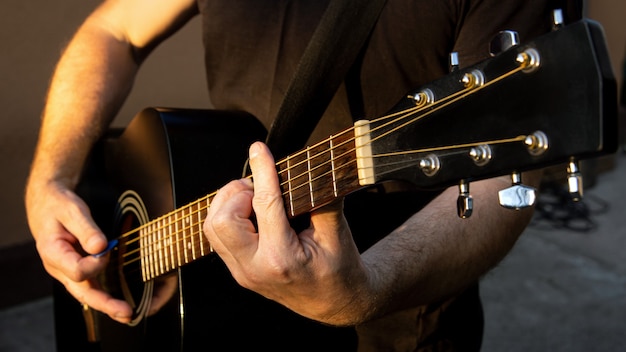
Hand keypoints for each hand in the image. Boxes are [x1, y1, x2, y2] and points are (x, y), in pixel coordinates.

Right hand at [25, 180, 132, 322]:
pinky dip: (103, 296)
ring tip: (127, 313)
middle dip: (105, 303)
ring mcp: (66, 271)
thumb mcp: (72, 210)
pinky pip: (88, 286)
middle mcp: (58, 267)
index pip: (76, 270)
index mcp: (53, 252)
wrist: (46, 203)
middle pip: (82, 291)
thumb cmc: (58, 205)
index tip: (106, 249)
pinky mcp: (75, 269)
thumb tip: (101, 247)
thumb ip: (87, 229)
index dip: (95, 264)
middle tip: (126, 311)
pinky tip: (117, 302)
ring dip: (106, 305)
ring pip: (85, 293)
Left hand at [204, 142, 373, 324]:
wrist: (335, 304)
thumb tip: (314, 166)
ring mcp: (243, 273)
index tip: (259, 149)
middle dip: (236, 193)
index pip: (264, 206)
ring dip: (229, 204)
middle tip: (259, 187)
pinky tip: (252, 211)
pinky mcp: (238, 271)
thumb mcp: (338, 233)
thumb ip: (323, 199)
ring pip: (213, 228)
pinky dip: (229, 216)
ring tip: (255, 198)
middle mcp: (254, 269)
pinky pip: (218, 237)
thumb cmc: (340, 269)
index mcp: (281, 259)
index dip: (262, 172)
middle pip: (222, 220)